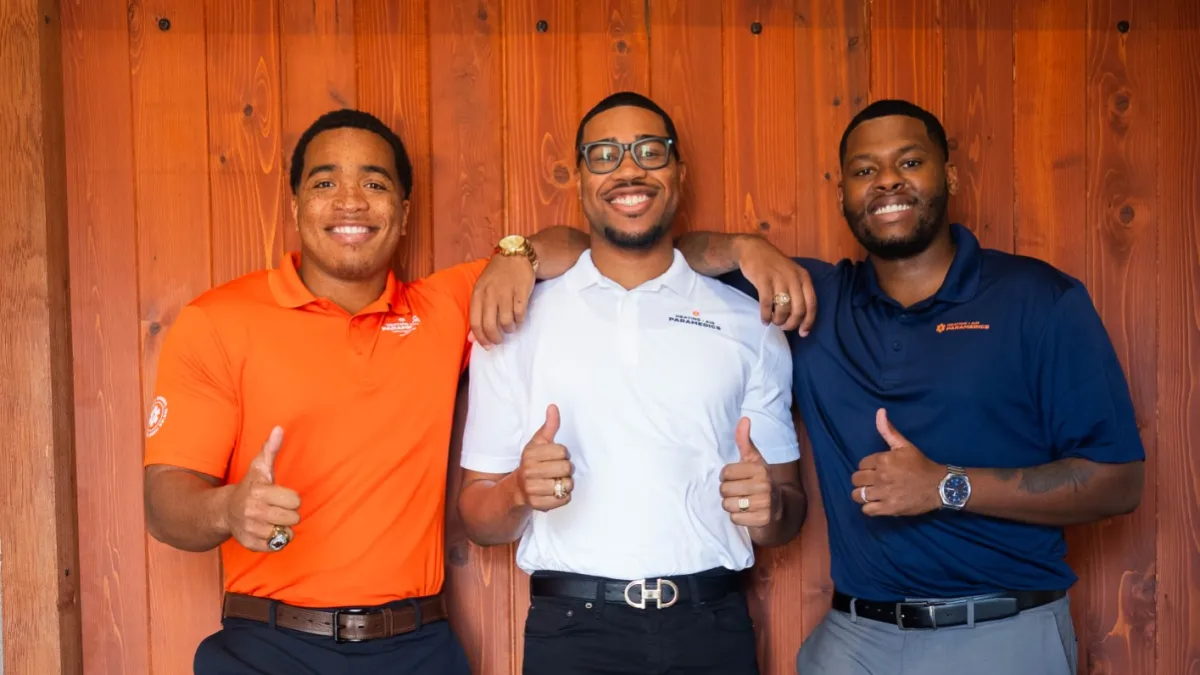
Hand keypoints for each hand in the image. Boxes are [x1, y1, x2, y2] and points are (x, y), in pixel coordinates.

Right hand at [223, 426, 301, 551]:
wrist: (225, 510)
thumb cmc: (250, 487)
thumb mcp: (259, 467)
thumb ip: (270, 449)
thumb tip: (279, 428)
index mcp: (259, 492)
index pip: (294, 500)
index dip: (292, 498)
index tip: (282, 496)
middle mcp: (253, 512)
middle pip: (293, 517)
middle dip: (290, 513)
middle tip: (279, 508)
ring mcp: (251, 529)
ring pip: (286, 533)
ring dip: (284, 527)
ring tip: (273, 519)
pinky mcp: (250, 544)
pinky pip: (276, 546)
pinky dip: (276, 540)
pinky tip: (268, 530)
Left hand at [470, 254, 535, 347]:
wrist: (516, 255)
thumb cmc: (497, 275)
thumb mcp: (482, 289)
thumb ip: (477, 312)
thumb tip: (472, 338)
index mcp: (478, 293)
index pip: (475, 322)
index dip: (480, 338)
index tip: (487, 346)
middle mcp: (490, 293)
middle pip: (490, 325)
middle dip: (495, 338)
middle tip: (499, 340)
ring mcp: (506, 292)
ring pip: (506, 322)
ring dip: (509, 329)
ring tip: (511, 327)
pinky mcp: (521, 291)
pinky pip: (520, 314)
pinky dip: (520, 321)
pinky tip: (519, 319)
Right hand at [514, 404, 574, 511]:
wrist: (517, 488)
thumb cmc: (532, 463)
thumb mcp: (538, 443)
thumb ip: (549, 426)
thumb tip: (553, 407)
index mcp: (530, 454)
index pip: (562, 451)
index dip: (563, 453)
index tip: (555, 456)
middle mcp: (529, 471)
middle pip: (566, 468)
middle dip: (566, 469)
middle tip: (558, 470)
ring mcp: (533, 489)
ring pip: (567, 485)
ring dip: (566, 483)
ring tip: (556, 481)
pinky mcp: (538, 505)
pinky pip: (564, 499)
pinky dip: (564, 496)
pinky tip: (555, 491)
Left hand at [720, 418, 779, 527]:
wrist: (779, 507)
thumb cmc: (760, 480)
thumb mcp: (753, 460)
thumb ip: (744, 441)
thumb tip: (744, 419)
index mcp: (760, 469)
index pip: (725, 473)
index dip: (726, 477)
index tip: (735, 479)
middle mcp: (764, 485)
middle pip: (724, 490)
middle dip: (727, 492)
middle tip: (739, 492)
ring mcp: (765, 504)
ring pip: (728, 505)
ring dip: (731, 505)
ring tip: (742, 502)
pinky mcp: (762, 520)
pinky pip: (734, 519)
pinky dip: (737, 518)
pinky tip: (746, 513)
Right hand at [734, 236, 816, 335]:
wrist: (754, 249)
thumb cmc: (775, 266)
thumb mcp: (792, 275)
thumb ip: (798, 292)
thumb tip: (801, 318)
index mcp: (804, 277)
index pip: (812, 304)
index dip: (808, 321)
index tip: (803, 333)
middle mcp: (794, 278)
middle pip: (798, 309)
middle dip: (792, 323)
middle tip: (784, 327)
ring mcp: (778, 278)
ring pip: (783, 308)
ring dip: (778, 320)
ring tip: (774, 321)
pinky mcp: (763, 279)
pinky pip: (766, 303)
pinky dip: (766, 315)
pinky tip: (764, 320)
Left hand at [851, 409, 943, 515]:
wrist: (939, 486)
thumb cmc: (921, 465)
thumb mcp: (905, 445)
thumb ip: (889, 431)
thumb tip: (879, 411)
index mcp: (883, 459)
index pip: (861, 464)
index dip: (867, 467)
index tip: (875, 470)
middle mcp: (881, 476)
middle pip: (856, 479)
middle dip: (862, 480)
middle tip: (872, 482)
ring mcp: (884, 493)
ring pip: (858, 495)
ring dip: (862, 494)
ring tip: (871, 493)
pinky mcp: (888, 508)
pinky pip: (867, 510)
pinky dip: (869, 508)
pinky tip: (876, 504)